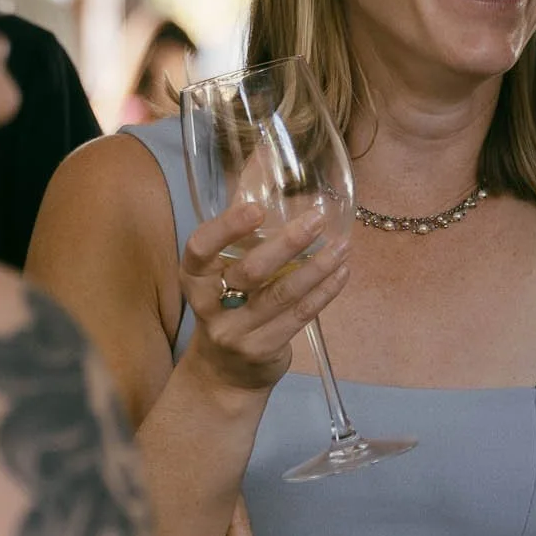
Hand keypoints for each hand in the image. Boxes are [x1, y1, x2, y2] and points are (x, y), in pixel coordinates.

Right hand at [179, 194, 348, 398]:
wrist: (223, 375)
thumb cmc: (227, 307)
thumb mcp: (220, 274)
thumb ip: (239, 230)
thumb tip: (263, 160)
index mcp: (193, 278)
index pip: (200, 248)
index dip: (227, 227)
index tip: (256, 208)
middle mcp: (209, 306)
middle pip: (250, 271)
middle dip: (287, 243)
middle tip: (318, 219)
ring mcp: (235, 332)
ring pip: (281, 295)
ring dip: (317, 267)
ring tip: (343, 245)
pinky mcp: (262, 349)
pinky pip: (299, 316)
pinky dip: (324, 292)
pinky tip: (342, 272)